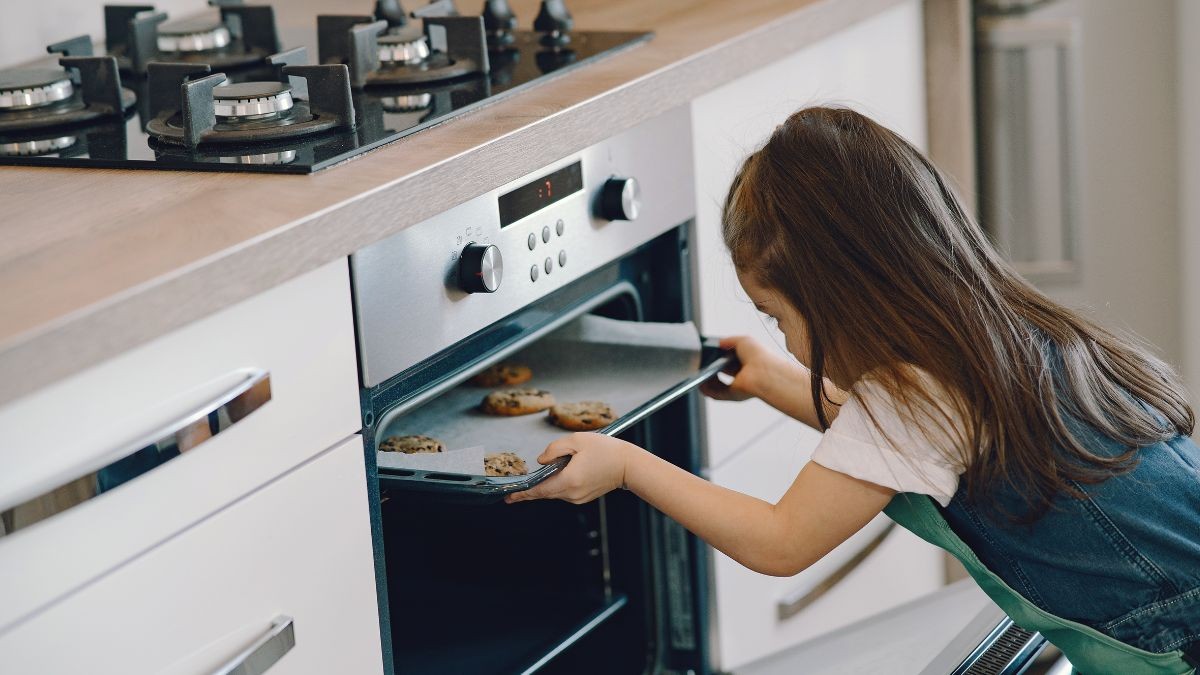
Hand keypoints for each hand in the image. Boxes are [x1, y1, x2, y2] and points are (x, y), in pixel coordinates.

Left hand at [504, 433, 637, 504]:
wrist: (628, 465)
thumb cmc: (606, 450)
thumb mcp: (577, 440)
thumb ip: (554, 449)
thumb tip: (541, 460)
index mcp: (569, 480)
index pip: (539, 490)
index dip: (522, 494)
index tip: (508, 497)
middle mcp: (572, 493)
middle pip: (545, 493)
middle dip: (530, 492)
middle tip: (513, 493)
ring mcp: (578, 498)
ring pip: (554, 492)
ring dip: (547, 485)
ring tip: (541, 476)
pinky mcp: (583, 497)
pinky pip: (564, 492)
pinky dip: (558, 485)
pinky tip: (558, 476)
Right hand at [699, 335, 796, 402]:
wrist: (763, 372)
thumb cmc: (759, 355)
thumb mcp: (743, 340)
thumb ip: (729, 341)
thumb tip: (719, 342)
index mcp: (746, 361)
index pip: (728, 361)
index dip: (717, 358)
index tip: (708, 354)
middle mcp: (742, 375)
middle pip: (721, 373)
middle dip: (709, 368)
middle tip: (701, 363)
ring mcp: (737, 386)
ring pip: (717, 385)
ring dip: (706, 380)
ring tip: (698, 372)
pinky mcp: (733, 395)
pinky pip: (716, 394)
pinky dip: (707, 390)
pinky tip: (700, 382)